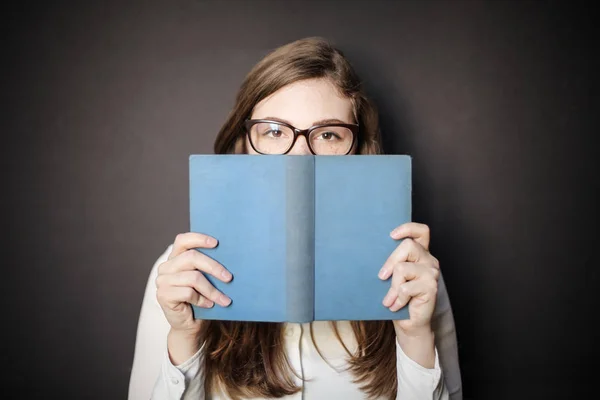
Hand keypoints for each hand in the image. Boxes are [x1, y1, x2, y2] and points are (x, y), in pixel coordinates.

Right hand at [156, 232, 232, 334]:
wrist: (190, 326)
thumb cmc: (201, 299)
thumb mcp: (205, 279)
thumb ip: (207, 266)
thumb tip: (229, 254)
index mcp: (175, 258)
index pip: (182, 240)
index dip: (199, 238)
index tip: (216, 243)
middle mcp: (166, 267)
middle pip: (191, 257)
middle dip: (214, 267)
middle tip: (229, 278)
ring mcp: (162, 281)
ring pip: (193, 278)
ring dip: (212, 290)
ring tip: (224, 299)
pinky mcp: (163, 295)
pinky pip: (188, 293)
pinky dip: (202, 300)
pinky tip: (209, 305)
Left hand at [378, 222, 439, 336]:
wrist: (409, 323)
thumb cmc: (398, 298)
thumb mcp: (392, 276)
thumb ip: (391, 263)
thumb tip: (368, 252)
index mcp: (420, 253)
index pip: (421, 231)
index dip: (408, 228)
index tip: (392, 235)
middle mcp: (428, 260)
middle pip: (408, 246)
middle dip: (390, 261)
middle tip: (381, 277)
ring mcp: (431, 273)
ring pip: (403, 268)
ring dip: (392, 287)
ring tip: (390, 299)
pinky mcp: (431, 287)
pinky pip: (406, 287)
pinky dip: (397, 298)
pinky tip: (396, 306)